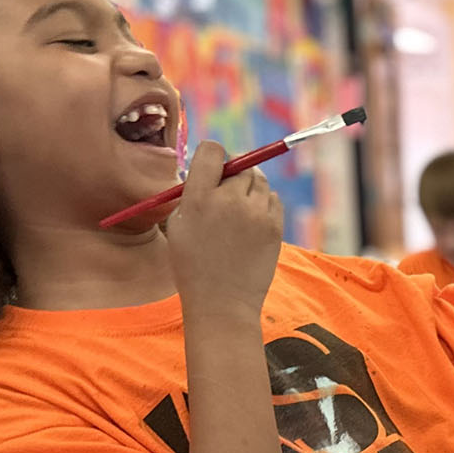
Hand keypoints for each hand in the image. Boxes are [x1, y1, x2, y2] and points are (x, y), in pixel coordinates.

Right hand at [162, 140, 282, 317]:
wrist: (222, 301)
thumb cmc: (193, 265)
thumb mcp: (178, 225)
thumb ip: (194, 193)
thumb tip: (212, 170)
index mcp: (199, 197)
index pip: (212, 151)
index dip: (212, 155)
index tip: (213, 167)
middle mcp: (229, 200)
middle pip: (240, 164)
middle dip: (234, 173)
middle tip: (227, 191)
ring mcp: (256, 213)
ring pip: (259, 180)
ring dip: (250, 187)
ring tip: (239, 210)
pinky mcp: (275, 226)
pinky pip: (273, 199)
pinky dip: (264, 204)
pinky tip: (252, 223)